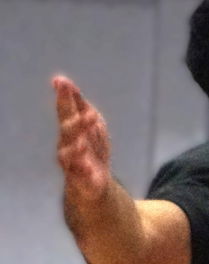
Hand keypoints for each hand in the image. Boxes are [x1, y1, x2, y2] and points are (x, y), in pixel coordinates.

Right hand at [53, 76, 112, 204]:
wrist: (94, 182)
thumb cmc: (91, 147)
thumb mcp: (90, 123)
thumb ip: (79, 103)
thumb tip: (62, 81)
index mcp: (70, 129)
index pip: (65, 110)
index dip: (63, 96)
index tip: (60, 81)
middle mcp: (67, 144)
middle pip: (69, 132)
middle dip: (78, 123)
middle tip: (92, 115)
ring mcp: (73, 162)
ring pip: (70, 155)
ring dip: (77, 148)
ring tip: (83, 143)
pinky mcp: (81, 179)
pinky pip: (80, 176)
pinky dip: (83, 172)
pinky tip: (88, 168)